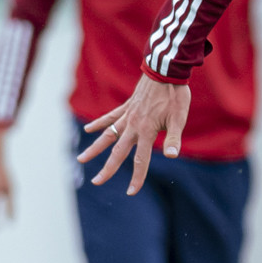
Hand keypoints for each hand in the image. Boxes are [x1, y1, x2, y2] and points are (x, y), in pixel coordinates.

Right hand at [77, 75, 190, 194]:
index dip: (137, 177)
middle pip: (118, 152)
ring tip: (81, 160)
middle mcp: (133, 125)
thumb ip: (172, 138)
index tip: (131, 192)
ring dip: (94, 149)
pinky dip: (99, 124)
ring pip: (107, 136)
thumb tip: (171, 156)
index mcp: (146, 131)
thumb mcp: (179, 117)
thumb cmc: (175, 95)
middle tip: (96, 182)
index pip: (140, 159)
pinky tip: (89, 130)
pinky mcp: (126, 107)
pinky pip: (110, 117)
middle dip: (107, 169)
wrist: (165, 70)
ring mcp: (127, 115)